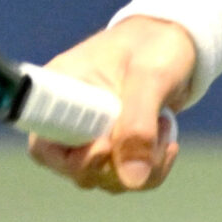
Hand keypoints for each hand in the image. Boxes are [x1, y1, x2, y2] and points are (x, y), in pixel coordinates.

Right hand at [23, 16, 194, 192]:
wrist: (179, 41)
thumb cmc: (156, 46)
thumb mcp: (151, 76)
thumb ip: (139, 123)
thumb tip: (131, 180)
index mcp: (60, 90)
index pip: (43, 145)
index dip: (72, 160)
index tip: (106, 145)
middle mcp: (69, 118)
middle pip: (75, 171)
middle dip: (119, 163)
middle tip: (152, 129)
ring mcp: (92, 135)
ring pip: (105, 179)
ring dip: (142, 163)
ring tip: (163, 123)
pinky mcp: (115, 146)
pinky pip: (127, 178)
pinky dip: (151, 168)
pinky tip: (167, 140)